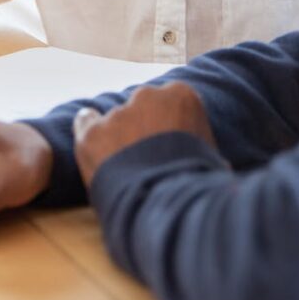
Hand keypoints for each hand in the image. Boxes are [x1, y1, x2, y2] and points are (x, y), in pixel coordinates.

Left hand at [73, 81, 215, 186]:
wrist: (169, 204)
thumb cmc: (198, 182)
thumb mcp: (213, 159)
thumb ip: (201, 147)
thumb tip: (212, 164)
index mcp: (181, 95)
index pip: (171, 103)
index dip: (169, 126)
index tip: (169, 147)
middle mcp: (147, 96)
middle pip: (141, 108)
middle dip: (142, 128)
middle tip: (147, 160)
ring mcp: (117, 114)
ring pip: (115, 122)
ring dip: (119, 140)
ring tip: (127, 172)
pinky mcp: (92, 134)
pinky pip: (85, 125)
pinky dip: (90, 140)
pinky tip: (96, 156)